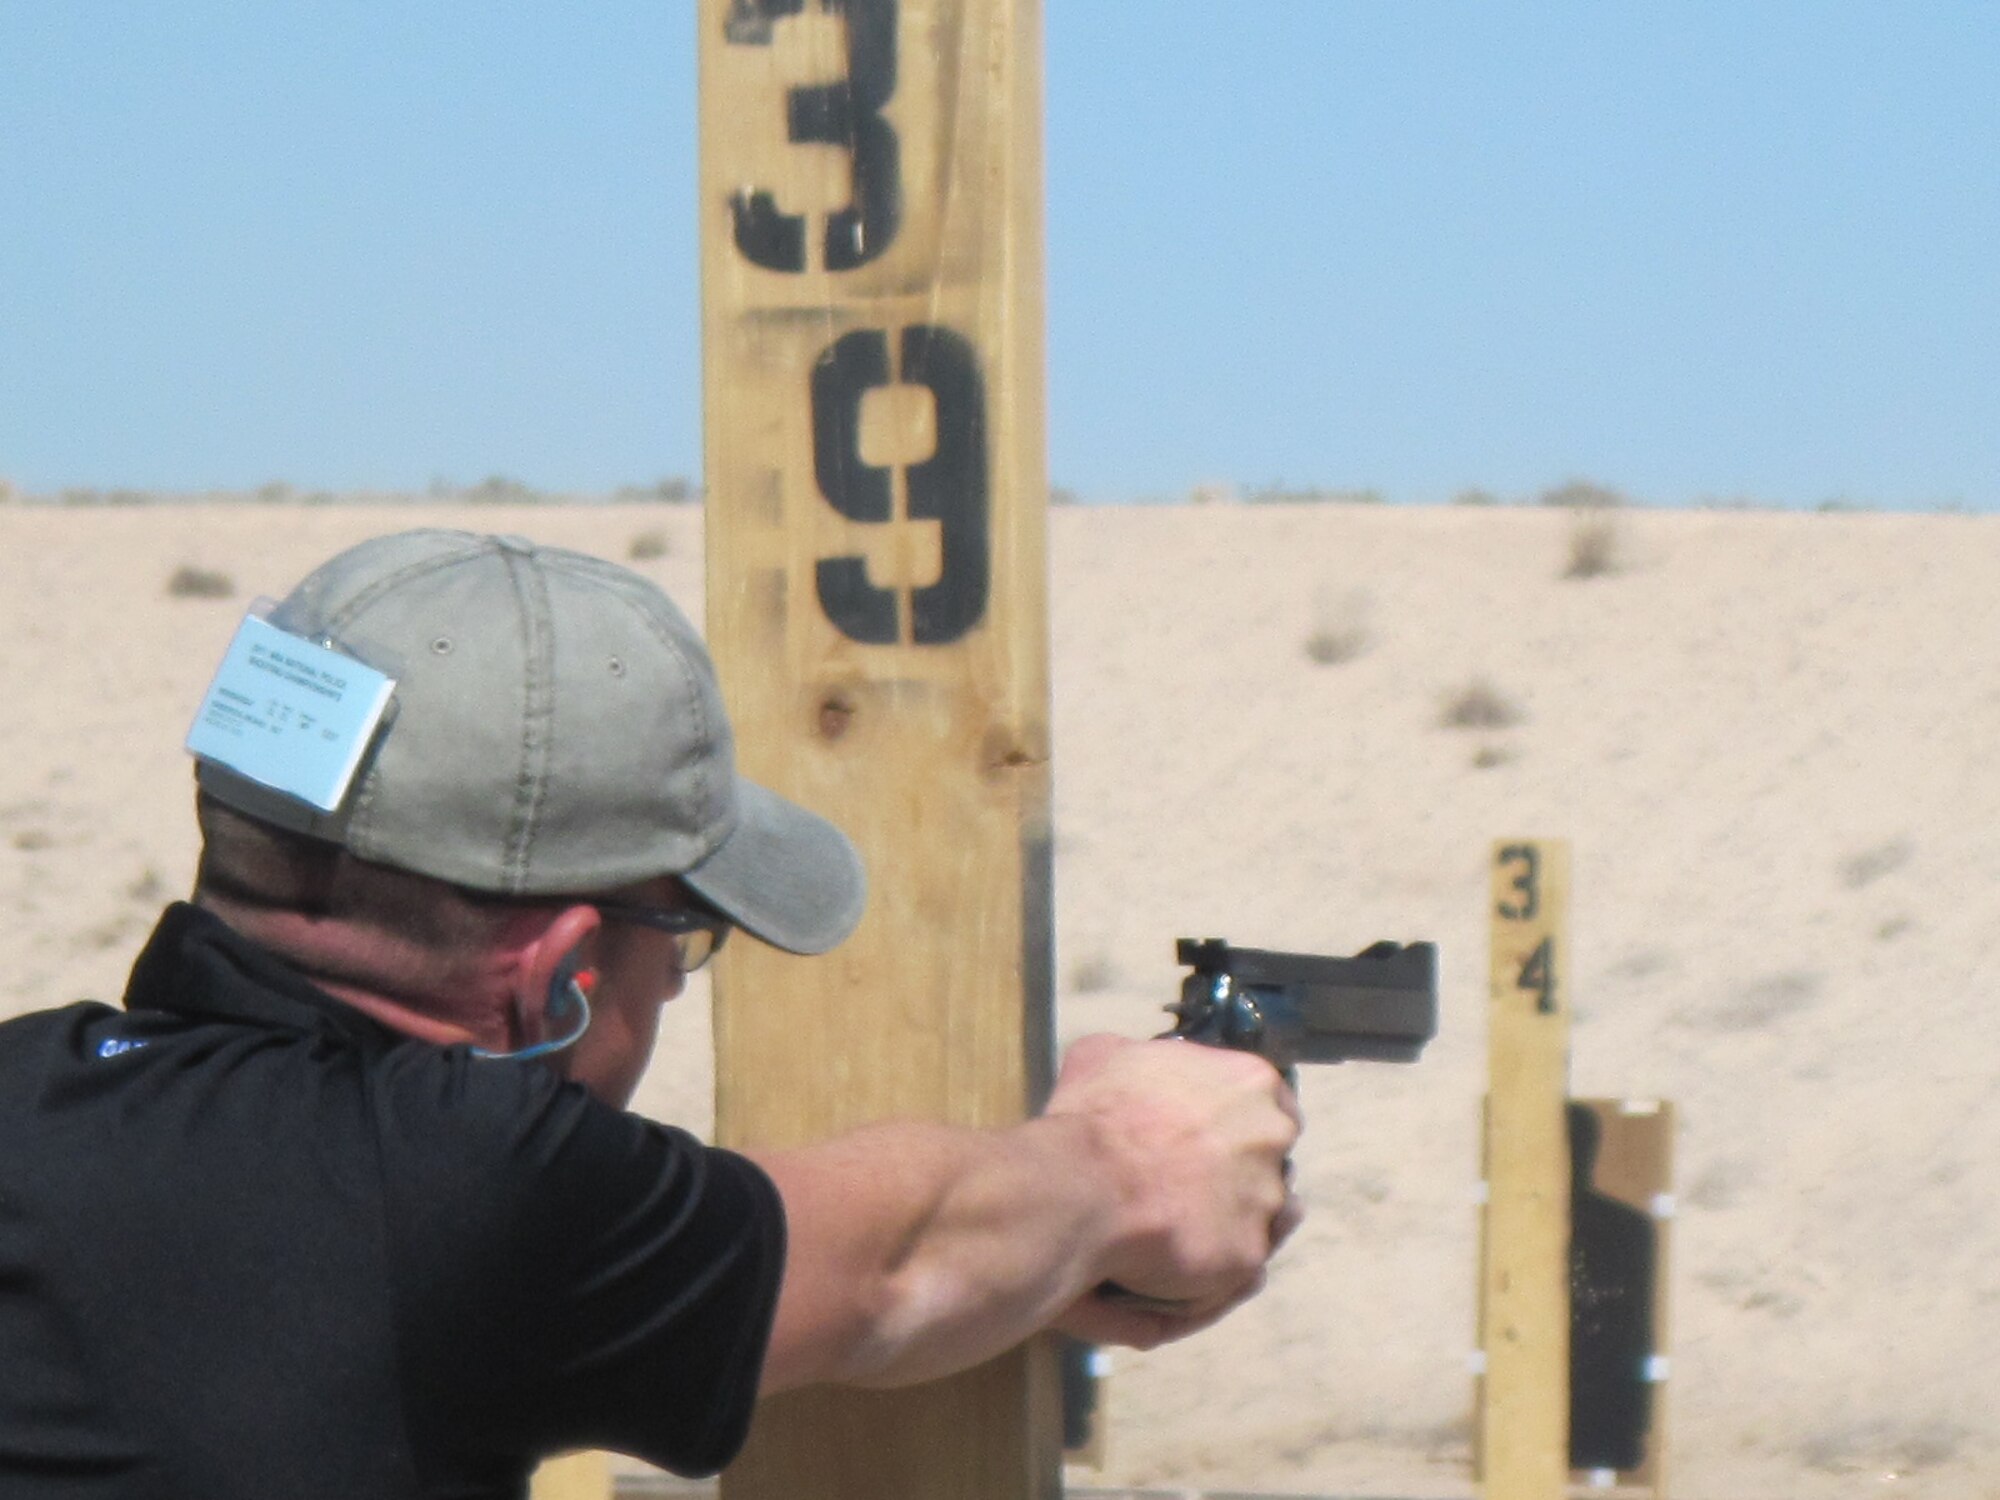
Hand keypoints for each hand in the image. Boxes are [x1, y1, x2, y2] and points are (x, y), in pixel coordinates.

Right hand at [1042, 1033, 1301, 1343]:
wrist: (1085, 1186)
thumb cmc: (1096, 1113)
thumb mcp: (1104, 1055)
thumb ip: (1141, 1056)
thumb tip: (1135, 1064)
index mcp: (1251, 1082)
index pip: (1273, 1100)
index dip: (1241, 1119)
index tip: (1211, 1133)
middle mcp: (1272, 1137)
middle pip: (1272, 1156)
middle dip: (1241, 1167)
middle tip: (1192, 1179)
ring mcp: (1266, 1200)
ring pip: (1259, 1212)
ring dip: (1228, 1214)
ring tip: (1179, 1222)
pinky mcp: (1249, 1255)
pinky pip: (1238, 1260)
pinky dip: (1212, 1258)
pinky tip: (1175, 1252)